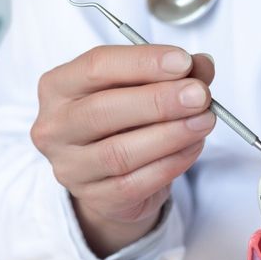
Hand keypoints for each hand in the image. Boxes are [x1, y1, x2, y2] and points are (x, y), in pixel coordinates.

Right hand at [32, 46, 215, 256]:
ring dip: (170, 134)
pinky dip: (171, 163)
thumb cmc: (124, 119)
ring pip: (119, 152)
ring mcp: (70, 167)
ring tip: (204, 120)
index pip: (96, 67)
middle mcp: (55, 127)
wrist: (112, 175)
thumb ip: (173, 72)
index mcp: (58, 86)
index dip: (142, 62)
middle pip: (102, 110)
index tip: (184, 61)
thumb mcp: (143, 86)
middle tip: (200, 95)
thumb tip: (202, 65)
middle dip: (158, 101)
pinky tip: (193, 146)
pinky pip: (136, 182)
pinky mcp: (95, 198)